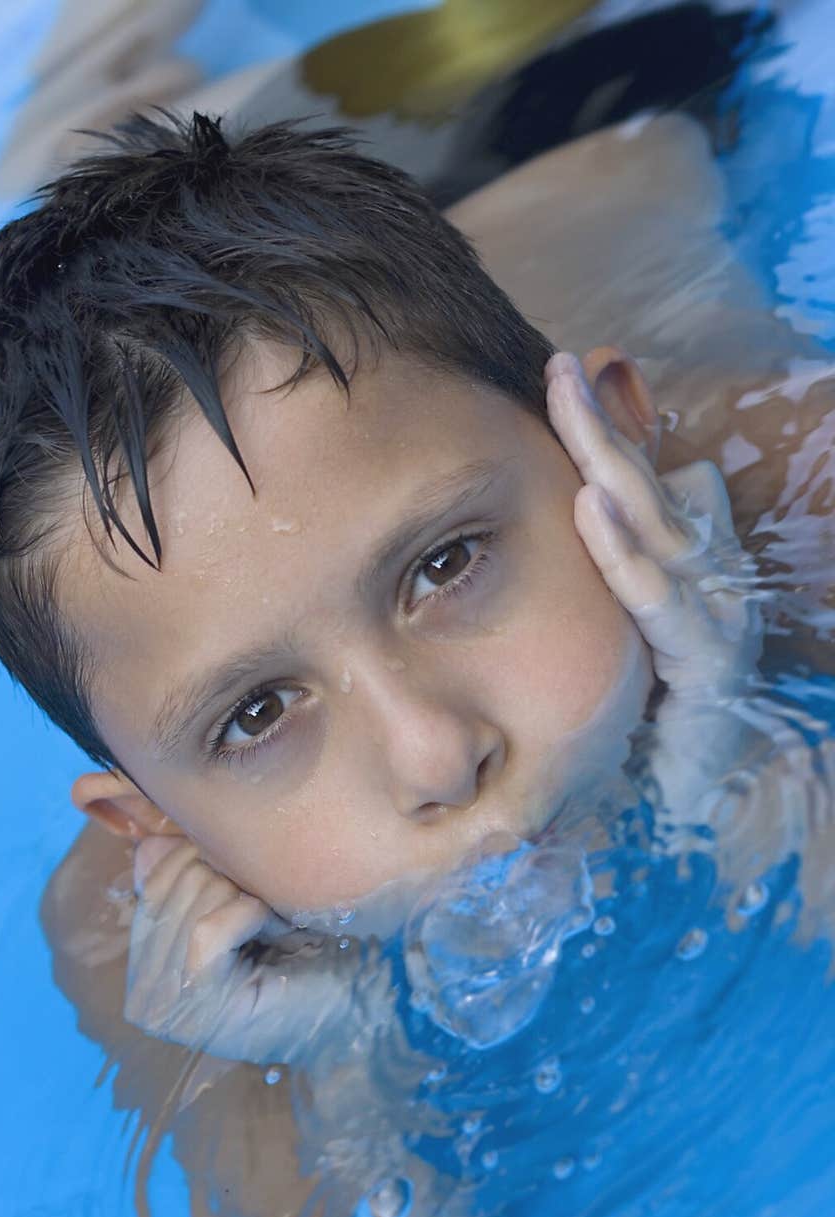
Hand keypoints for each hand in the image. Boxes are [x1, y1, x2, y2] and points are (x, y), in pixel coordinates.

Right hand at [125, 834, 368, 1065]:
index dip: (209, 865)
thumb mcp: (238, 910)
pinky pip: (209, 928)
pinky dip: (254, 916)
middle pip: (174, 883)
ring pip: (193, 899)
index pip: (154, 881)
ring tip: (279, 930)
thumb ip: (190, 882)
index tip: (253, 892)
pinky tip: (282, 936)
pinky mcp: (194, 1004)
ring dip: (250, 900)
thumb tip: (150, 843)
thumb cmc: (307, 961)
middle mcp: (143, 995)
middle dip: (233, 882)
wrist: (354, 1015)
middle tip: (272, 916)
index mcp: (146, 970)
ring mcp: (162, 1006)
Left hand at [544, 351, 765, 825]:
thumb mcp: (626, 627)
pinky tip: (592, 509)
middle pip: (644, 486)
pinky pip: (659, 599)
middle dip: (598, 425)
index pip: (637, 480)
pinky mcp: (712, 657)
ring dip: (610, 464)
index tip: (559, 370)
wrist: (701, 794)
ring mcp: (714, 609)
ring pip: (656, 527)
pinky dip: (625, 553)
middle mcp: (704, 572)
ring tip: (569, 407)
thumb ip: (616, 567)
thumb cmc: (655, 710)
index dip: (602, 427)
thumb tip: (598, 497)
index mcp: (682, 558)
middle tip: (556, 367)